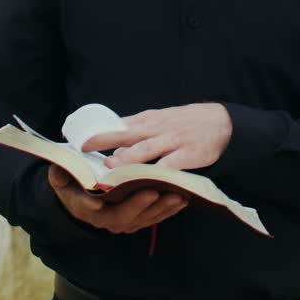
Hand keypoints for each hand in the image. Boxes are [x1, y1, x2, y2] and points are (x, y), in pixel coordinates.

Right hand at [47, 165, 186, 233]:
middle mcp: (105, 220)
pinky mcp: (137, 218)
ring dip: (162, 209)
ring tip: (178, 196)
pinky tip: (182, 199)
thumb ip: (60, 174)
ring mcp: (123, 221)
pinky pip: (154, 217)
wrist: (78, 193)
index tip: (124, 193)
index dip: (112, 203)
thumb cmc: (71, 181)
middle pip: (126, 217)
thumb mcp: (60, 177)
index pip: (99, 211)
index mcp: (87, 209)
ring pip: (144, 219)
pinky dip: (168, 210)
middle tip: (157, 193)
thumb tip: (59, 171)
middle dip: (143, 206)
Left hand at [81, 103, 232, 169]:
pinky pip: (171, 164)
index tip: (78, 139)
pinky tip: (148, 180)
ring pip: (147, 149)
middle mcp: (157, 128)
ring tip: (111, 166)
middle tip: (85, 148)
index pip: (119, 125)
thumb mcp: (160, 119)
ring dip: (128, 158)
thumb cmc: (186, 122)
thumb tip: (111, 135)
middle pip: (127, 134)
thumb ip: (138, 128)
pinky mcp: (188, 154)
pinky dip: (159, 172)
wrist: (222, 123)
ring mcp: (173, 141)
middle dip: (105, 140)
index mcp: (149, 120)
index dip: (98, 132)